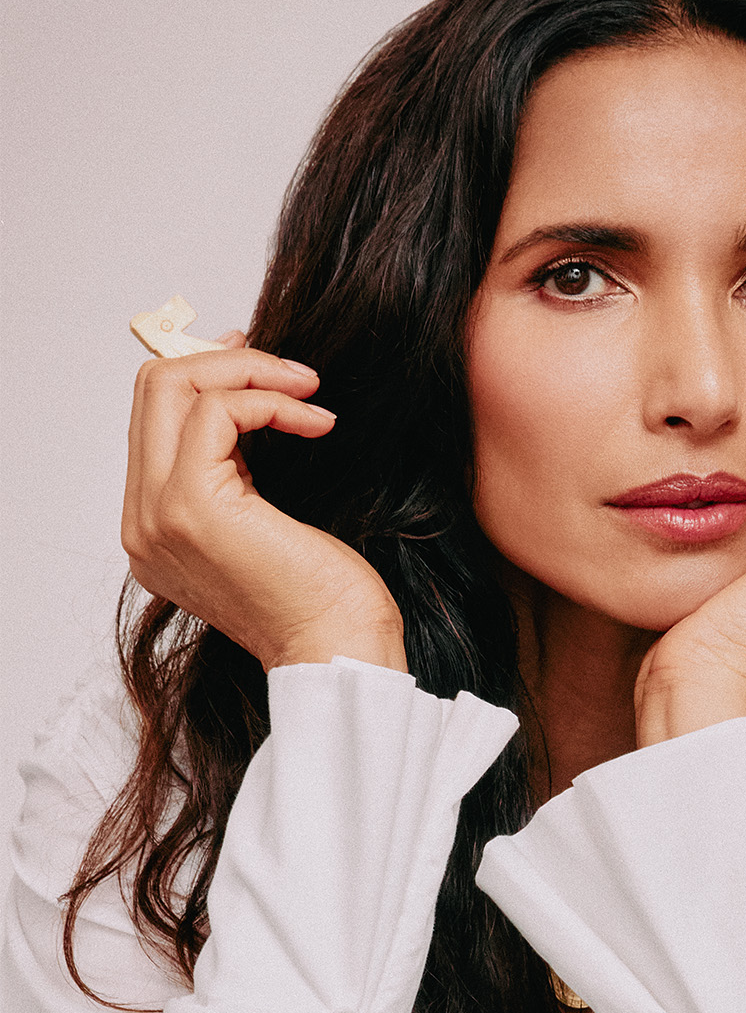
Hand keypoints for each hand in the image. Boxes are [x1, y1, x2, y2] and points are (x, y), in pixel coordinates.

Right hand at [121, 333, 406, 671]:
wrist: (337, 650)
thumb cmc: (321, 597)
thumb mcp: (264, 514)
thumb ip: (236, 462)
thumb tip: (239, 385)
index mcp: (153, 526)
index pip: (153, 416)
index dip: (208, 374)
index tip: (265, 367)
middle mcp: (141, 523)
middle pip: (152, 390)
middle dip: (228, 361)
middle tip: (294, 374)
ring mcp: (157, 515)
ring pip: (172, 388)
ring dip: (252, 373)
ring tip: (310, 394)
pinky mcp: (192, 508)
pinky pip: (217, 411)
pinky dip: (270, 401)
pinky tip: (316, 423)